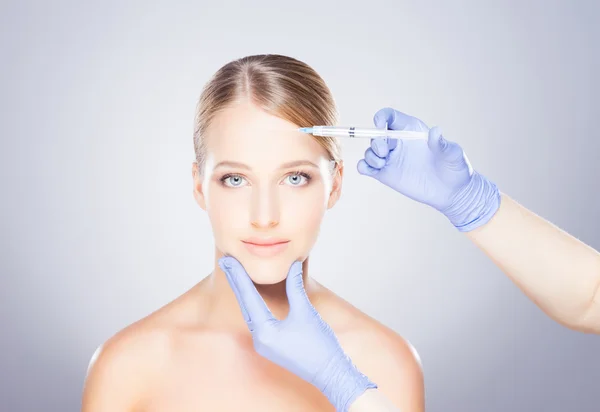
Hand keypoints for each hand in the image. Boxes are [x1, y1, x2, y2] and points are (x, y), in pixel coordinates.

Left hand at [218, 256, 376, 410]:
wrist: (331, 374)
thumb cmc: (320, 346)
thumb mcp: (306, 312)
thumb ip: (295, 287)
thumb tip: (292, 265)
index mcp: (265, 332)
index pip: (247, 297)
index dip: (238, 276)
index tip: (228, 260)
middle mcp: (260, 339)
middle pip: (244, 304)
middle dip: (236, 282)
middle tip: (226, 262)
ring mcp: (264, 345)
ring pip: (249, 313)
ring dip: (243, 294)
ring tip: (236, 275)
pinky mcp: (271, 346)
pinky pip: (258, 321)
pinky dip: (253, 305)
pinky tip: (252, 296)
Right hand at [357, 107, 500, 231]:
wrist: (452, 192)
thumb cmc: (455, 169)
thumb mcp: (453, 155)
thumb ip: (443, 144)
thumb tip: (436, 132)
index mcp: (411, 130)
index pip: (389, 116)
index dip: (381, 118)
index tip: (381, 126)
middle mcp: (398, 142)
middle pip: (376, 134)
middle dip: (376, 141)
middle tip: (385, 152)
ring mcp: (390, 158)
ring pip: (370, 150)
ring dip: (371, 155)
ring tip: (382, 164)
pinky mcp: (386, 174)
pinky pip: (366, 167)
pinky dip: (363, 166)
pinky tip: (372, 170)